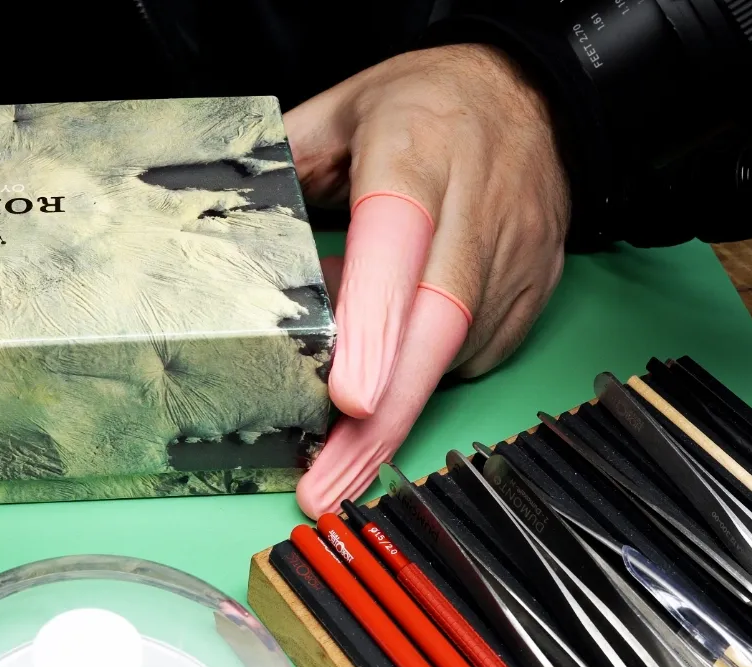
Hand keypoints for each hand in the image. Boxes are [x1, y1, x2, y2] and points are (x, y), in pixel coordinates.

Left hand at [289, 44, 569, 515]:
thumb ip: (282, 163)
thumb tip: (217, 216)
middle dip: (380, 420)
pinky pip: (473, 356)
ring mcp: (509, 258)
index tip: (346, 395)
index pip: (395, 242)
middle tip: (326, 485)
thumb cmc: (428, 104)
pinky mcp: (530, 292)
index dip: (373, 323)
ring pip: (453, 356)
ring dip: (393, 414)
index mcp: (416, 153)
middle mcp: (472, 211)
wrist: (535, 96)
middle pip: (434, 326)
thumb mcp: (342, 109)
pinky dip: (423, 383)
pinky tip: (385, 389)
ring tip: (335, 460)